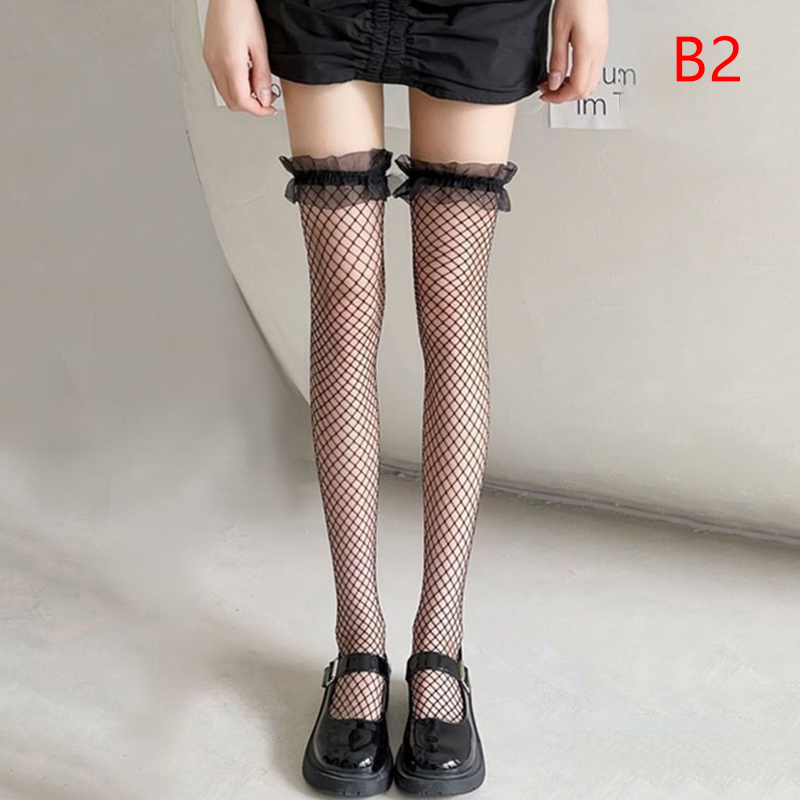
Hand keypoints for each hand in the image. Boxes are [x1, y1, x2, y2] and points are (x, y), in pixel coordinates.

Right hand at [203, 0, 276, 116]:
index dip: (258, 110)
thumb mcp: (260, 47)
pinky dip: (234, 86)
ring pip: (225, 94)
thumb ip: (262, 76)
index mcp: (230, 63)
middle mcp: (216, 64)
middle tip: (266, 99)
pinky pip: (220, 81)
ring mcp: (210, 61)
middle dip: (250, 106)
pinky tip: (244, 76)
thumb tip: (265, 99)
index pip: (242, 101)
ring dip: (242, 97)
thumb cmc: (243, 12)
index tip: (269, 109)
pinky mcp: (208, 56)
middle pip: (232, 102)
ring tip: (257, 85)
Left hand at [538, 0, 608, 103]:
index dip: (559, 97)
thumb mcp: (559, 31)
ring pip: (591, 84)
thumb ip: (557, 60)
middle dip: (565, 96)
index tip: (545, 94)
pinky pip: (593, 72)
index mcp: (588, 50)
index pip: (576, 88)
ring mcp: (602, 49)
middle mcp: (599, 52)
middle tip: (548, 91)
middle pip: (585, 90)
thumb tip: (554, 83)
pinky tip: (567, 73)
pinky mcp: (601, 45)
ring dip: (572, 89)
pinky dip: (579, 79)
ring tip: (556, 82)